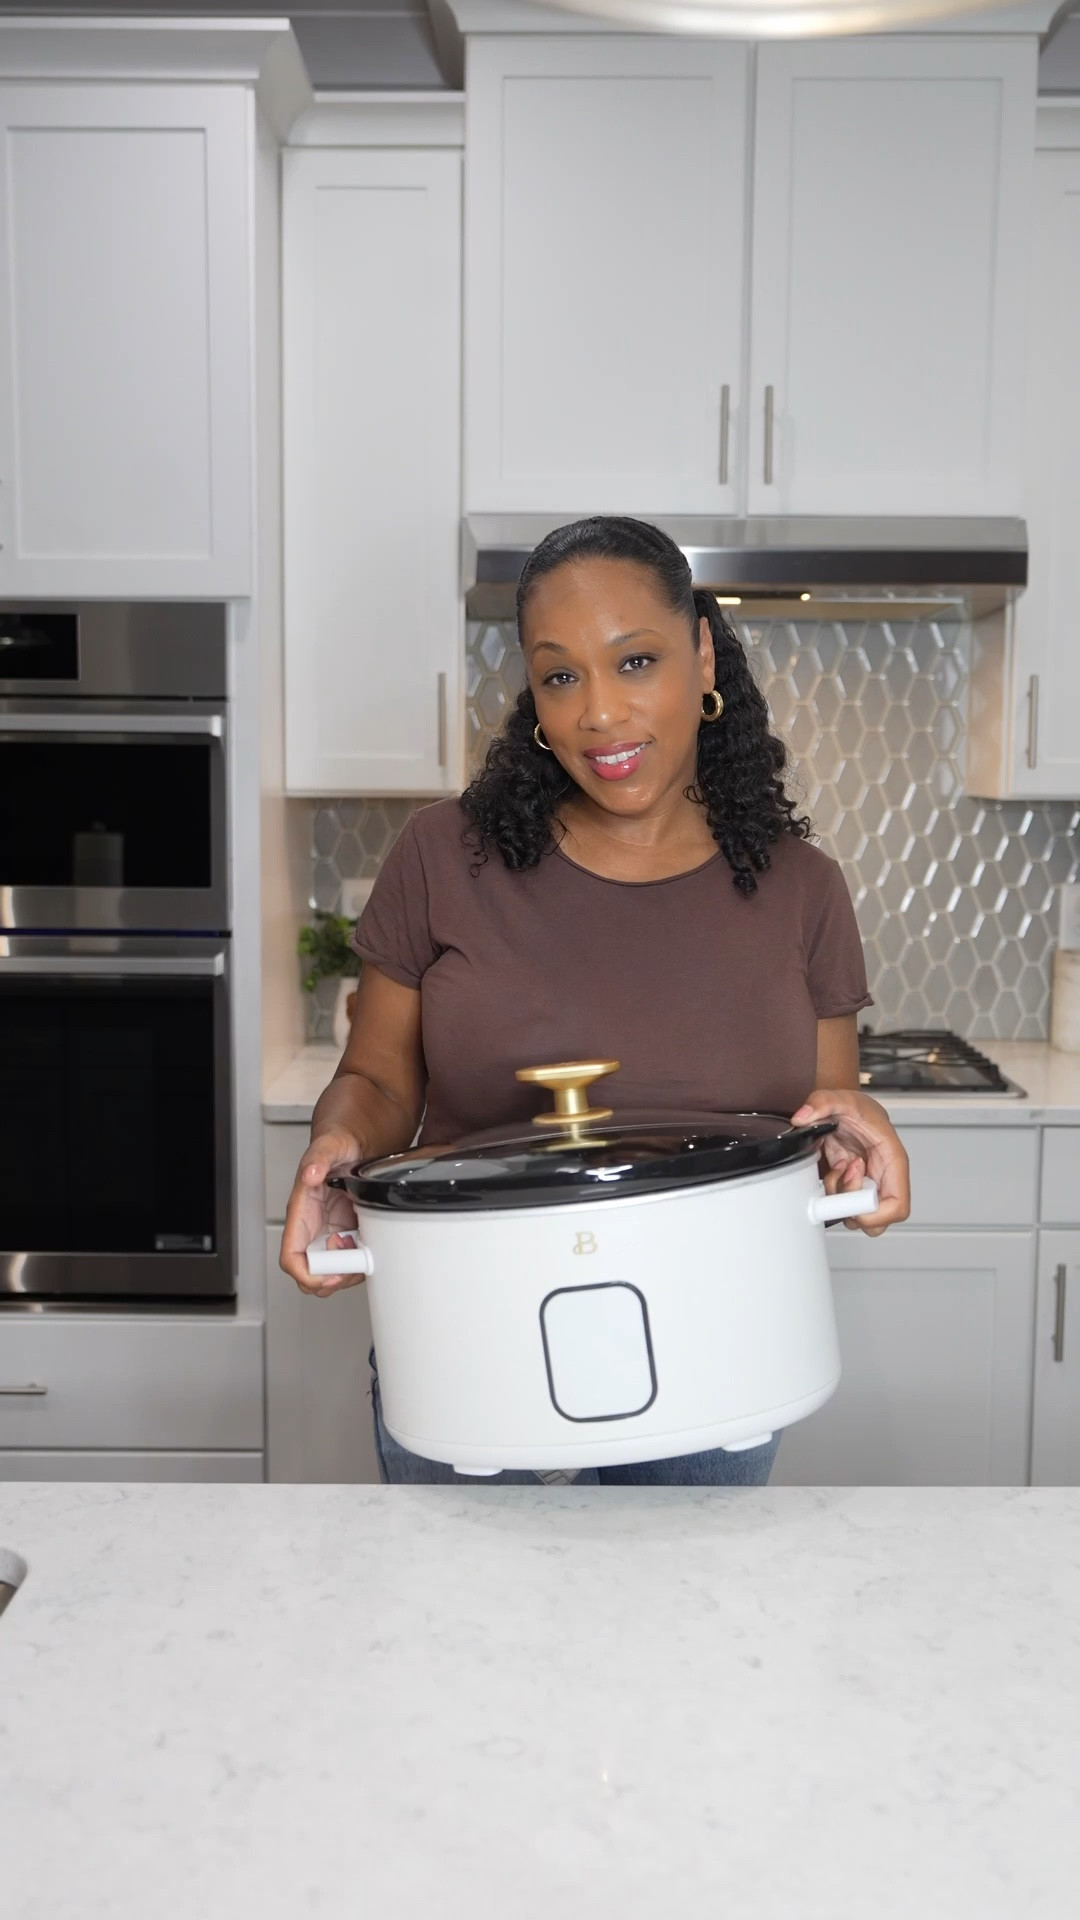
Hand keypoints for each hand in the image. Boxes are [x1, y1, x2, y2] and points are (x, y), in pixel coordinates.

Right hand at [279, 1128, 366, 1296]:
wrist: (352, 1143)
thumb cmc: (335, 1146)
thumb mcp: (329, 1146)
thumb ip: (319, 1158)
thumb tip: (310, 1174)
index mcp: (300, 1213)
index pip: (292, 1258)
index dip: (308, 1274)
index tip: (330, 1276)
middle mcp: (312, 1228)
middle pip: (311, 1273)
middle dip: (334, 1276)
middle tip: (354, 1259)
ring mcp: (328, 1232)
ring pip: (331, 1272)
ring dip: (349, 1270)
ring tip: (364, 1248)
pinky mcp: (345, 1233)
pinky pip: (348, 1260)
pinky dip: (360, 1260)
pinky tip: (370, 1243)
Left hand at [791, 1088, 909, 1235]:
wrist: (848, 1108)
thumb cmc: (857, 1107)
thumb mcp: (840, 1097)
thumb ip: (821, 1102)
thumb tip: (802, 1117)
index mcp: (892, 1160)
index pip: (897, 1205)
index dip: (874, 1213)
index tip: (852, 1198)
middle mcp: (884, 1177)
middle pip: (878, 1219)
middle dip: (851, 1206)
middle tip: (843, 1178)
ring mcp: (869, 1185)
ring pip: (858, 1215)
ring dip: (839, 1198)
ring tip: (837, 1169)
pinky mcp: (854, 1188)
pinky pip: (843, 1206)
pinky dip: (830, 1194)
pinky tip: (833, 1170)